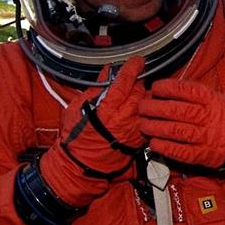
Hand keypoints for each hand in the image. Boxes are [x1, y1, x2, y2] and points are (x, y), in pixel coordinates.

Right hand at [38, 56, 145, 205]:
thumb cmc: (76, 136)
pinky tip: (136, 110)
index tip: (137, 60)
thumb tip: (107, 70)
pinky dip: (145, 110)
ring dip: (143, 95)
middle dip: (138, 82)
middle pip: (140, 90)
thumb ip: (96, 88)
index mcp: (106, 109)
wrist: (81, 163)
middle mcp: (123, 119)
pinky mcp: (140, 138)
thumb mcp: (78, 106)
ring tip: (133, 95)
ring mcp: (134, 129)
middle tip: (132, 80)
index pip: (125, 82)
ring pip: (148, 103)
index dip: (132, 68)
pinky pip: (149, 117)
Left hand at [140, 79, 224, 182]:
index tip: (154, 87)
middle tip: (141, 107)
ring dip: (155, 127)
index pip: (185, 91)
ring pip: (175, 131)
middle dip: (154, 108)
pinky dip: (164, 147)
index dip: (167, 88)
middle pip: (176, 111)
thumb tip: (167, 90)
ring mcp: (206, 137)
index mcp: (211, 100)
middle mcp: (208, 117)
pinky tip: (154, 143)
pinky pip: (180, 151)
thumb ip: (194, 95)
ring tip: (143, 124)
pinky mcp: (203, 155)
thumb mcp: (216, 98)